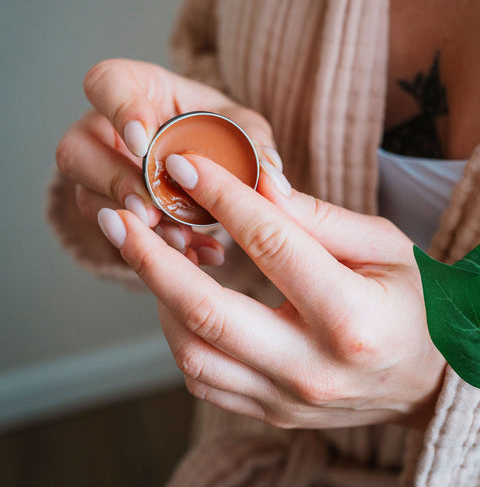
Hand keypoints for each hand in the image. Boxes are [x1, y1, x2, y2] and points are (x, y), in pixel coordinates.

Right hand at [56, 58, 273, 264]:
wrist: (213, 162)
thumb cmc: (221, 131)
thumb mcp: (242, 128)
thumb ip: (255, 144)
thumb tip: (271, 178)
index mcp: (136, 89)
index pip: (106, 83)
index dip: (118, 110)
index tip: (143, 142)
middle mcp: (105, 129)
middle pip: (76, 149)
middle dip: (114, 182)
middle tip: (150, 208)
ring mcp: (99, 172)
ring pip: (88, 197)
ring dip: (130, 223)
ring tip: (179, 239)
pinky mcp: (110, 208)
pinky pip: (115, 230)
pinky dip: (154, 247)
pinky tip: (194, 253)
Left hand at [96, 150, 445, 430]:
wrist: (429, 376)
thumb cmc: (413, 300)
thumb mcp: (383, 246)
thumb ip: (317, 217)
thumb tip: (256, 180)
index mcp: (352, 317)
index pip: (271, 244)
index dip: (223, 196)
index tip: (185, 163)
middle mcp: (314, 369)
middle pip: (207, 312)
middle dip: (151, 259)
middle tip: (118, 217)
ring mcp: (287, 399)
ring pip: (192, 351)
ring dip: (158, 298)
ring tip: (145, 252)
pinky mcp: (271, 411)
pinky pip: (203, 378)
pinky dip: (179, 333)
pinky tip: (175, 296)